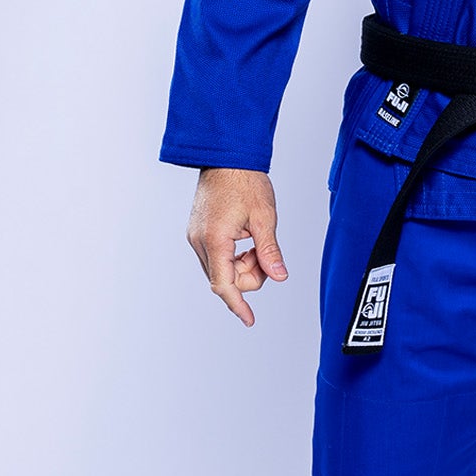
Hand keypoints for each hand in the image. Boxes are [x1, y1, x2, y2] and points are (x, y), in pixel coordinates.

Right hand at [187, 168, 287, 324]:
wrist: (226, 156)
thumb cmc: (244, 180)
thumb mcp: (264, 217)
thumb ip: (270, 250)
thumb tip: (279, 275)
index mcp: (214, 240)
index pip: (224, 285)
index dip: (238, 305)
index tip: (249, 319)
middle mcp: (199, 241)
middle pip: (225, 280)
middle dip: (249, 274)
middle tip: (265, 253)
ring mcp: (196, 237)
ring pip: (221, 270)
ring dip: (242, 264)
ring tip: (255, 240)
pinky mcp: (198, 232)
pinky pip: (216, 257)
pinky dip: (234, 256)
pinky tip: (245, 239)